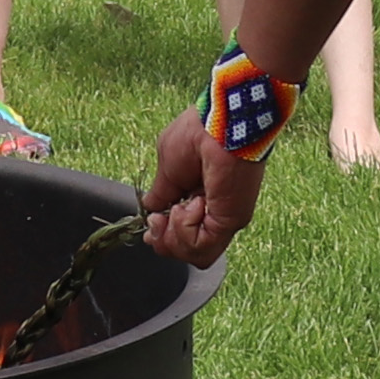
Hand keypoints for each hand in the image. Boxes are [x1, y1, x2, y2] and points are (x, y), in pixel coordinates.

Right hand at [142, 110, 263, 267]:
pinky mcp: (229, 222)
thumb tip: (151, 210)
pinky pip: (200, 247)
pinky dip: (185, 230)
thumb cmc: (197, 133)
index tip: (152, 222)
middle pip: (184, 251)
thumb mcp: (168, 166)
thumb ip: (162, 192)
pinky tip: (189, 206)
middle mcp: (212, 211)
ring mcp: (222, 219)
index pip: (180, 233)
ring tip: (179, 207)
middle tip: (160, 219)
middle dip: (164, 240)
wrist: (219, 123)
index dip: (162, 234)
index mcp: (197, 195)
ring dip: (174, 236)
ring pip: (192, 255)